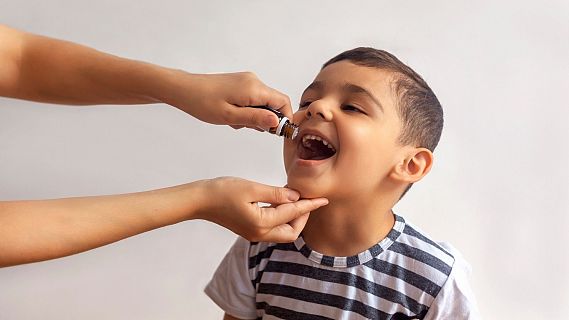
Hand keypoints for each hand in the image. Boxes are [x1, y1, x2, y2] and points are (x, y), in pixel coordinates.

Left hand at [162, 71, 292, 130]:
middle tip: (247, 127)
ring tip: (235, 121)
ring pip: (263, 102)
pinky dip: (247, 110)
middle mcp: (254, 81)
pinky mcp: (240, 83)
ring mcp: (247, 81)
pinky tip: (232, 114)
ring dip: (254, 115)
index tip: (277, 133)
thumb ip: (255, 118)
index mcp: (254, 88)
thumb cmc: (202, 102)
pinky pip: (253, 98)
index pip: (283, 102)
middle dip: (266, 119)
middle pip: (274, 103)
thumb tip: (277, 122)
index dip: (285, 119)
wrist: (184, 89)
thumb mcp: (230, 116)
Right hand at [195, 177, 327, 241]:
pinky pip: (273, 227)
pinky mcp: (250, 229)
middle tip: (308, 198)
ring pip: (283, 231)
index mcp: (262, 223)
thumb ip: (276, 193)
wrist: (200, 201)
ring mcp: (254, 233)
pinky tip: (282, 201)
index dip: (309, 206)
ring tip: (296, 197)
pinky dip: (282, 216)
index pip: (292, 214)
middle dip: (303, 216)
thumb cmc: (222, 191)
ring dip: (293, 217)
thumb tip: (295, 195)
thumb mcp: (252, 188)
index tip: (323, 199)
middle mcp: (260, 233)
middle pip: (291, 232)